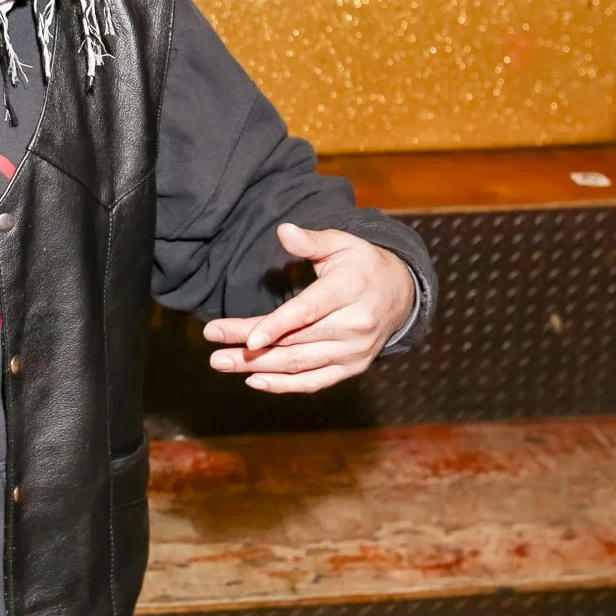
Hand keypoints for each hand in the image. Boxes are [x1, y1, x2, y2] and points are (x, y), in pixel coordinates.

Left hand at [201, 224, 414, 392]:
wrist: (401, 295)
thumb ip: (310, 241)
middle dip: (250, 346)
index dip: (276, 326)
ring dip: (258, 367)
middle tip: (213, 347)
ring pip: (299, 364)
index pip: (308, 312)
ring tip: (221, 361)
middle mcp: (354, 325)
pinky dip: (284, 385)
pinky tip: (254, 379)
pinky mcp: (352, 368)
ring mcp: (354, 351)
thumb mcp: (341, 244)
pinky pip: (314, 382)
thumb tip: (283, 230)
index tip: (247, 337)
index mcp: (350, 290)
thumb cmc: (362, 265)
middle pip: (295, 341)